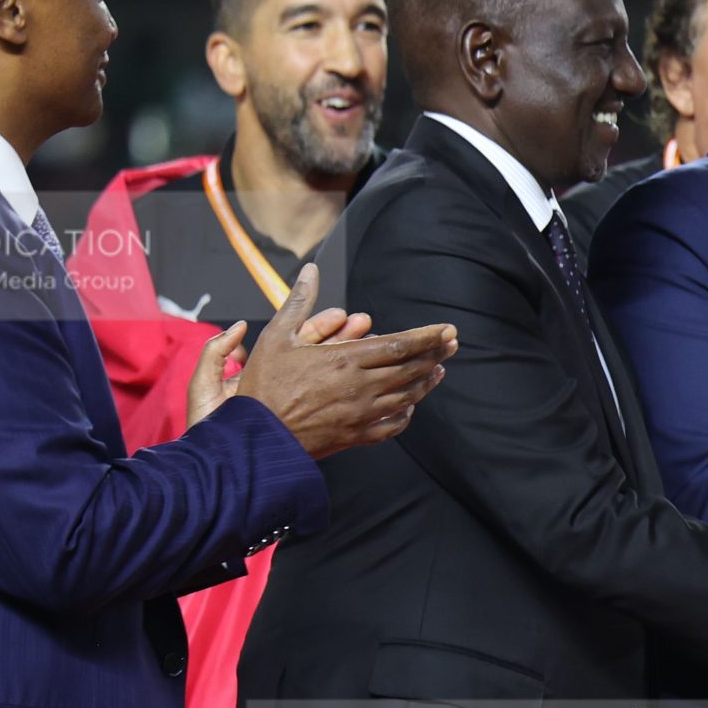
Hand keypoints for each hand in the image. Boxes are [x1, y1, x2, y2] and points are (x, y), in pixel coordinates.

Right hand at [222, 264, 459, 457]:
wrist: (255, 438)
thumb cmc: (263, 385)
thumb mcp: (277, 336)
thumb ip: (300, 302)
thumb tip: (310, 270)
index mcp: (345, 360)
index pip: (400, 345)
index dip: (428, 337)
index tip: (448, 329)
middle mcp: (361, 388)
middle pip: (410, 369)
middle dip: (435, 354)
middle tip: (452, 344)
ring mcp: (362, 415)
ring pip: (407, 397)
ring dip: (426, 381)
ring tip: (439, 370)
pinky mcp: (356, 436)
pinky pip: (392, 425)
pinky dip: (407, 413)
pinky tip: (411, 405)